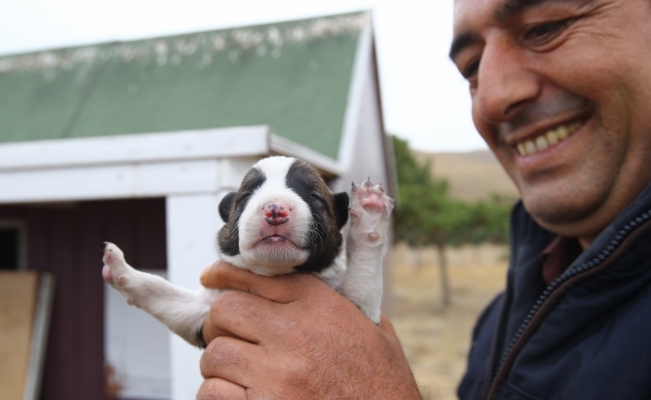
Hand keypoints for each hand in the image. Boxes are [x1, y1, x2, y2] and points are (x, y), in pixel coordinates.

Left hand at [197, 261, 420, 398]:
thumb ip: (343, 303)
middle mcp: (294, 333)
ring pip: (215, 353)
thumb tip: (313, 285)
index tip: (211, 278)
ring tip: (238, 374)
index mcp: (319, 306)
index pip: (257, 277)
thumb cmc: (382, 384)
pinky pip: (213, 392)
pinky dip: (218, 395)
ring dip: (220, 364)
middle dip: (219, 323)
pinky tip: (239, 397)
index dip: (226, 274)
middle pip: (225, 310)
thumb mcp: (375, 331)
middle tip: (229, 335)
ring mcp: (276, 373)